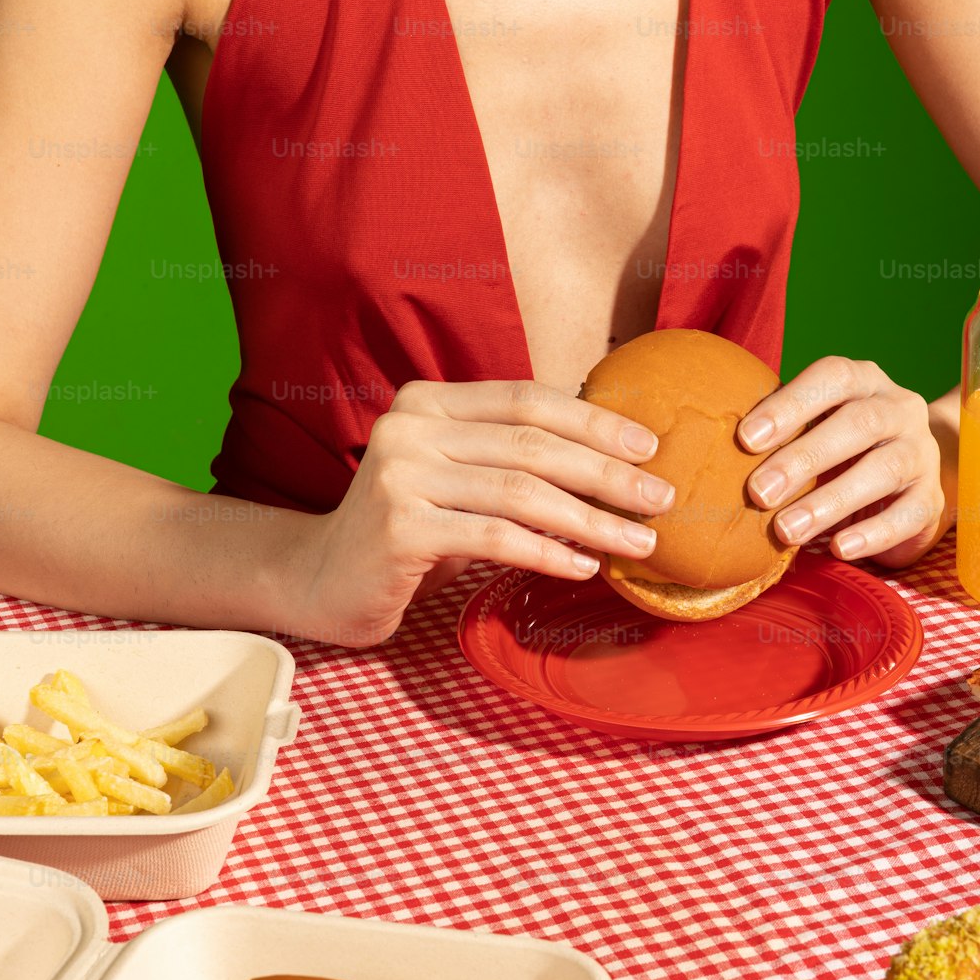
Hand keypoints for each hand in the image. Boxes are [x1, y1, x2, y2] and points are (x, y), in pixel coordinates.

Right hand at [296, 379, 675, 647]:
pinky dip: (548, 553)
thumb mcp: (456, 478)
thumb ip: (509, 457)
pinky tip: (585, 568)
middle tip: (661, 499)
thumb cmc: (406, 531)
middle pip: (532, 444)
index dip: (594, 421)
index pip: (527, 399)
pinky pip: (494, 538)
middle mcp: (410, 426)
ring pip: (521, 492)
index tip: (649, 447)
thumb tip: (611, 458)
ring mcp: (400, 475)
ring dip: (591, 519)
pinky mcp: (399, 528)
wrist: (318, 579)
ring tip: (639, 542)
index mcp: (428, 401)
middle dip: (607, 473)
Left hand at [736, 356, 946, 569]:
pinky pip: (908, 514)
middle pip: (858, 424)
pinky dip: (873, 533)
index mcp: (863, 381)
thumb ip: (780, 432)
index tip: (745, 439)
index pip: (832, 378)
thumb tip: (717, 459)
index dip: (789, 405)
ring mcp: (921, 453)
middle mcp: (899, 408)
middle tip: (758, 493)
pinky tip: (839, 549)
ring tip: (786, 530)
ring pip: (883, 470)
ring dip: (830, 501)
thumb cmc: (840, 445)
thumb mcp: (813, 427)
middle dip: (803, 458)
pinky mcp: (932, 498)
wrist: (909, 472)